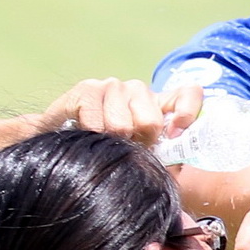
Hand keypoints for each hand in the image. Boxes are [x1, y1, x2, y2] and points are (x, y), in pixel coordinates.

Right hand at [44, 78, 200, 148]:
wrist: (60, 144)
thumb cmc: (108, 154)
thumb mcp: (141, 160)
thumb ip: (165, 161)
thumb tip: (178, 163)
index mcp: (158, 104)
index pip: (189, 93)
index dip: (188, 112)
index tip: (174, 135)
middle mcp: (138, 90)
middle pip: (150, 121)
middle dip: (137, 145)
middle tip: (123, 149)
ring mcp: (113, 86)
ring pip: (121, 125)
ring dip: (110, 144)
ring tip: (102, 142)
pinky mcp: (88, 88)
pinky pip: (96, 122)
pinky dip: (91, 137)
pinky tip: (86, 135)